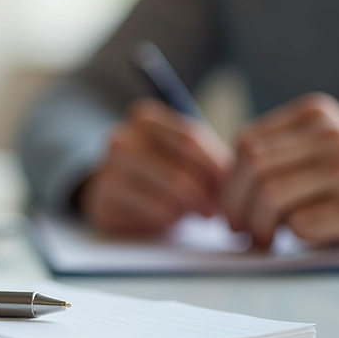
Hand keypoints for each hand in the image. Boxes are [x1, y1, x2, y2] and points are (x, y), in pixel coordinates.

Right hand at [78, 98, 231, 234]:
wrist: (114, 189)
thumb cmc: (157, 168)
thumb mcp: (178, 153)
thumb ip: (204, 158)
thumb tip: (234, 180)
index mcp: (144, 118)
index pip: (190, 139)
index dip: (216, 165)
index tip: (233, 184)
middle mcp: (121, 139)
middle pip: (180, 171)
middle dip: (207, 195)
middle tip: (219, 209)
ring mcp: (108, 169)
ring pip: (168, 194)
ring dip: (191, 208)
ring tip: (200, 214)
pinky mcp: (104, 199)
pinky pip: (152, 212)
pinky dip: (171, 219)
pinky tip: (174, 219)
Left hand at [222, 93, 338, 257]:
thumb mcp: (319, 146)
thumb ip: (276, 151)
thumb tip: (215, 181)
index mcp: (315, 113)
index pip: (246, 142)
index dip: (228, 178)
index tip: (229, 204)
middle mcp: (331, 134)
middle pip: (252, 167)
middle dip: (234, 204)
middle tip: (237, 229)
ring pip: (269, 195)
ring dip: (257, 225)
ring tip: (262, 239)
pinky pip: (299, 224)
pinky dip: (292, 237)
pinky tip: (304, 237)